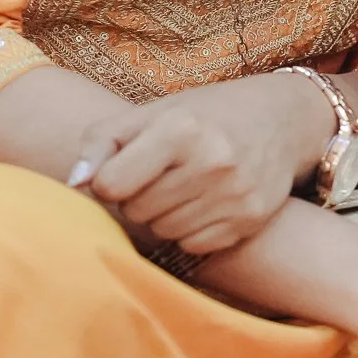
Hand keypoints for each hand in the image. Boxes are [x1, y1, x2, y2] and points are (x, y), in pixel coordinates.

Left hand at [70, 73, 334, 254]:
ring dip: (164, 215)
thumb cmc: (205, 114)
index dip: (110, 180)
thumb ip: (103, 141)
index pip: (111, 185)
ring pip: (163, 232)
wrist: (283, 118)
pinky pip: (193, 245)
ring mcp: (234, 194)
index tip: (126, 168)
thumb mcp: (154, 112)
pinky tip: (208, 202)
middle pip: (136, 211)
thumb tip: (75, 184)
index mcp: (181, 128)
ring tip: (186, 186)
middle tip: (162, 175)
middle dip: (139, 197)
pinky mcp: (250, 219)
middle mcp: (211, 161)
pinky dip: (192, 230)